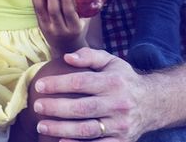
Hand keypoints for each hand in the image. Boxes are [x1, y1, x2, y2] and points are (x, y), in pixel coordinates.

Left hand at [32, 0, 87, 56]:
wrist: (66, 48)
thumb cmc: (78, 29)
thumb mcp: (86, 21)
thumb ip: (91, 7)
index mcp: (74, 28)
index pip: (69, 14)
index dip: (66, 2)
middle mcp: (60, 29)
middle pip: (54, 11)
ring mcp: (48, 27)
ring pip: (41, 9)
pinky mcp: (40, 24)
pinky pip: (35, 9)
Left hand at [33, 48, 150, 141]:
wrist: (152, 103)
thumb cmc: (123, 79)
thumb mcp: (110, 61)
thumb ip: (88, 55)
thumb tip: (67, 57)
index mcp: (113, 83)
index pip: (80, 83)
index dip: (57, 84)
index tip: (38, 86)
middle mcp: (118, 105)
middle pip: (82, 108)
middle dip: (56, 108)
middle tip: (37, 106)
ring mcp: (120, 126)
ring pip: (88, 130)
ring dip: (62, 130)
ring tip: (41, 126)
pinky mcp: (122, 141)